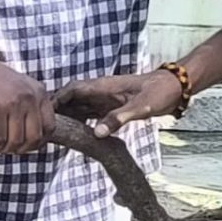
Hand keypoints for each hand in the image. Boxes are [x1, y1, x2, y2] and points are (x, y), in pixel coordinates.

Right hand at [0, 55, 54, 155]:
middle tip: (8, 148)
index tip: (25, 145)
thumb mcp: (19, 88)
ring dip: (5, 150)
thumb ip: (30, 106)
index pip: (50, 127)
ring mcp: (13, 102)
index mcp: (39, 92)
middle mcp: (29, 97)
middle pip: (34, 138)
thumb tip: (35, 137)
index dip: (38, 143)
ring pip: (16, 141)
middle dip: (21, 149)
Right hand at [57, 67, 185, 131]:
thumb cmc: (160, 92)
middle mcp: (102, 91)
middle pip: (72, 99)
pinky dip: (81, 122)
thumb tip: (96, 133)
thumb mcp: (141, 106)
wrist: (176, 87)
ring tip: (57, 134)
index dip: (57, 99)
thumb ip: (118, 118)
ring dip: (68, 117)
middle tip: (45, 128)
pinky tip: (76, 134)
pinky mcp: (112, 107)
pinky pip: (91, 114)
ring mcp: (106, 99)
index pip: (74, 89)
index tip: (45, 113)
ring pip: (80, 107)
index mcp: (105, 86)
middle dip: (58, 111)